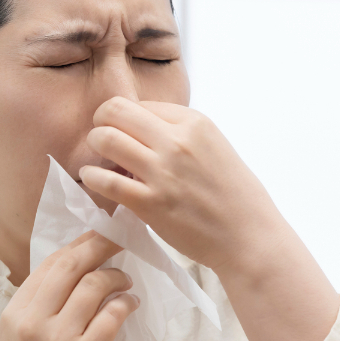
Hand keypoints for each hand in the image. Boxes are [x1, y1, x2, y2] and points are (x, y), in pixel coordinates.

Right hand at [0, 230, 139, 340]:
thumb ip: (35, 310)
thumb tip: (70, 275)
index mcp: (14, 313)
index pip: (48, 264)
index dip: (76, 246)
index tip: (95, 239)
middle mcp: (33, 320)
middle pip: (71, 265)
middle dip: (99, 246)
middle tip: (120, 241)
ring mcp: (60, 338)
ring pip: (95, 285)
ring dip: (117, 277)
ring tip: (126, 280)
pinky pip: (113, 314)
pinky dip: (126, 303)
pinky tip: (132, 304)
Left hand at [79, 96, 291, 275]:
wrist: (248, 236)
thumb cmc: (234, 194)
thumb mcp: (213, 146)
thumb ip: (178, 133)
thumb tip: (139, 130)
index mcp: (194, 122)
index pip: (140, 104)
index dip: (126, 118)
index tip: (125, 134)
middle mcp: (177, 141)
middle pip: (115, 111)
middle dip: (101, 122)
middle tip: (102, 139)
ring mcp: (162, 171)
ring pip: (106, 139)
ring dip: (94, 146)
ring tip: (99, 159)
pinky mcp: (150, 203)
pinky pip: (105, 181)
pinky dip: (91, 176)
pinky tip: (92, 178)